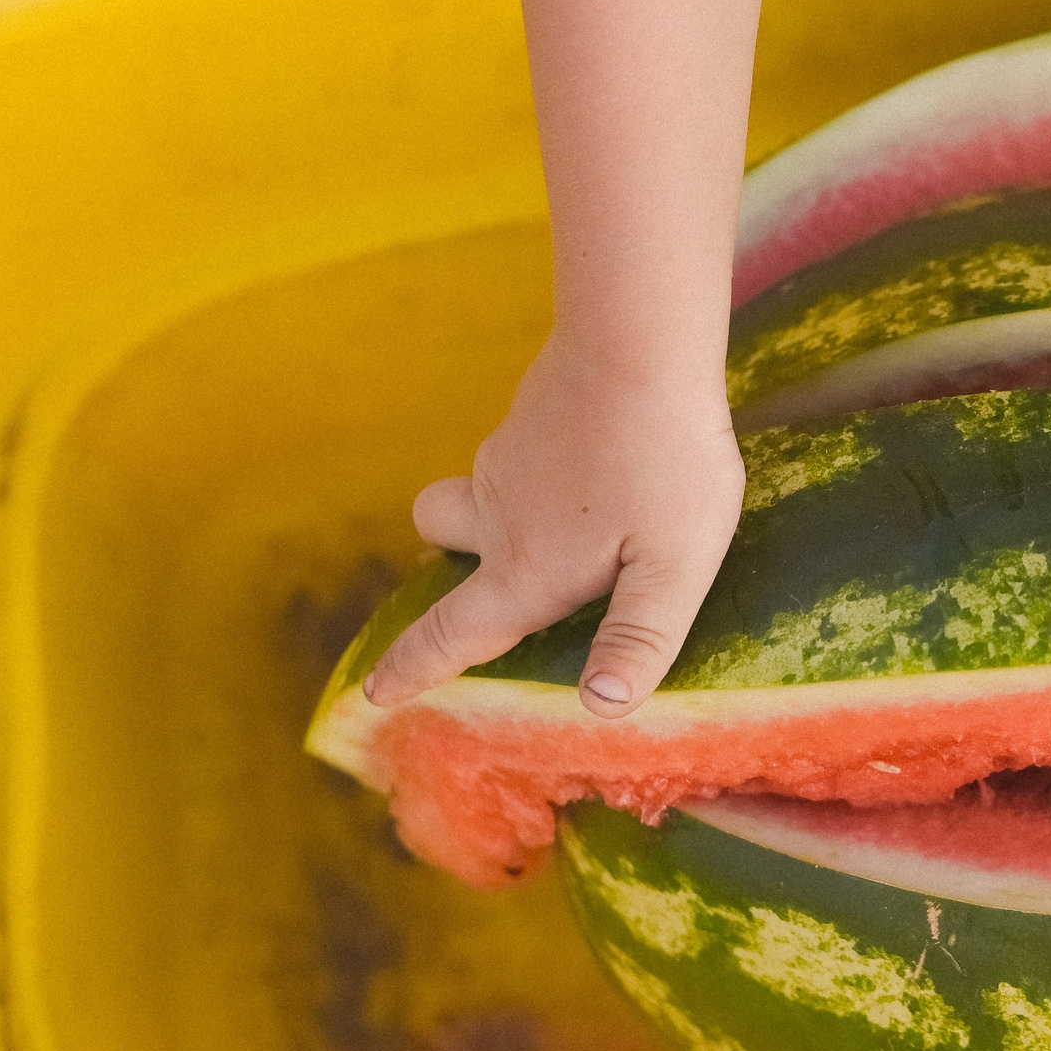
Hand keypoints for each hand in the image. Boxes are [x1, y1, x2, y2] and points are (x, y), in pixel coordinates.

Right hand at [363, 337, 744, 716]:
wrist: (640, 343)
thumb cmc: (665, 465)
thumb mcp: (675, 570)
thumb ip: (639, 638)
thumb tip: (600, 707)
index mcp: (527, 569)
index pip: (453, 632)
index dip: (411, 668)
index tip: (375, 692)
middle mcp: (501, 515)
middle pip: (439, 538)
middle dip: (449, 566)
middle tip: (485, 582)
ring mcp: (508, 455)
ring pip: (478, 491)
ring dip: (501, 513)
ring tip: (580, 520)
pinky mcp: (533, 413)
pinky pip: (518, 454)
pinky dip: (543, 470)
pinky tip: (606, 461)